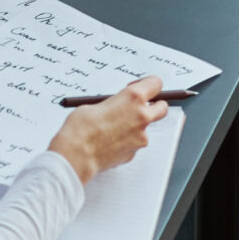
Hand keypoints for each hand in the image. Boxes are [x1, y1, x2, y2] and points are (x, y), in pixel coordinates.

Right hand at [46, 78, 170, 181]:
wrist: (77, 155)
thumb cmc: (81, 128)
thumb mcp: (94, 105)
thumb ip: (112, 103)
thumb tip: (116, 105)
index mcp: (132, 98)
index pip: (155, 84)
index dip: (148, 85)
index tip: (140, 87)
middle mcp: (142, 116)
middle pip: (162, 107)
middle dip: (153, 106)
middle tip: (138, 107)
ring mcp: (141, 136)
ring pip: (145, 128)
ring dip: (134, 127)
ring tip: (111, 130)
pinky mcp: (135, 152)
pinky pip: (134, 143)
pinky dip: (126, 142)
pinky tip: (108, 142)